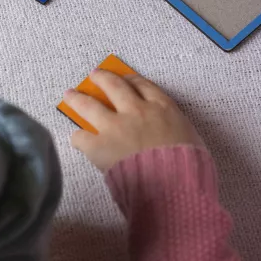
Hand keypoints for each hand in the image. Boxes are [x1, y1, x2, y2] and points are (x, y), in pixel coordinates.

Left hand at [64, 71, 202, 171]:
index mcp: (161, 107)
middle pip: (113, 86)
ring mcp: (115, 127)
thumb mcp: (190, 137)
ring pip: (89, 104)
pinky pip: (82, 137)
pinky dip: (78, 138)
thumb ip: (175, 127)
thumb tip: (167, 131)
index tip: (122, 78)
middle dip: (101, 78)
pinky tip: (77, 139)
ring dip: (77, 99)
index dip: (129, 79)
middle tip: (94, 75)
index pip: (141, 85)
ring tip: (69, 95)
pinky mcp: (99, 146)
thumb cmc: (189, 166)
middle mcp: (135, 110)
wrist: (174, 185)